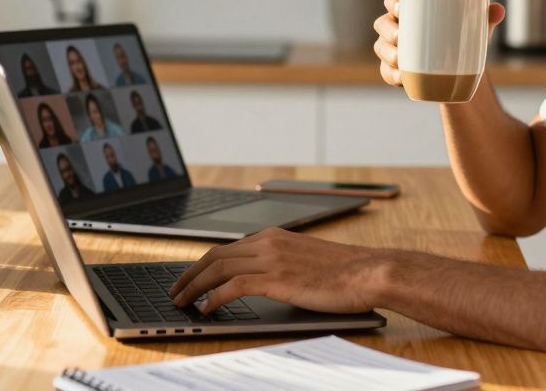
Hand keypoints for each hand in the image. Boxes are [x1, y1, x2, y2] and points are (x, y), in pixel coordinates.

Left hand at [170, 228, 388, 313]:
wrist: (369, 272)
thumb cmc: (346, 271)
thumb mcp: (306, 260)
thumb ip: (282, 263)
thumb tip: (263, 280)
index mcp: (275, 236)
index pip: (228, 248)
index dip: (204, 263)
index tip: (191, 276)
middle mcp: (269, 242)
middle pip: (216, 255)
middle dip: (191, 274)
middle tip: (176, 290)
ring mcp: (271, 259)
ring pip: (219, 269)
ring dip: (195, 286)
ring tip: (183, 301)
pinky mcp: (276, 279)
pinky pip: (234, 287)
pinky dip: (215, 297)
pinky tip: (207, 308)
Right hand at [373, 0, 505, 87]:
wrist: (462, 71)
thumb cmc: (464, 40)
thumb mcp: (476, 28)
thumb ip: (487, 17)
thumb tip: (499, 10)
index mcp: (413, 10)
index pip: (394, 0)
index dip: (392, 2)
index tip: (402, 8)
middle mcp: (398, 28)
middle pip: (382, 24)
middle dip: (387, 30)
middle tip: (400, 37)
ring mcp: (394, 50)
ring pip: (381, 48)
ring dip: (387, 53)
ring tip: (400, 60)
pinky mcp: (396, 71)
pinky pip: (386, 72)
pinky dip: (391, 75)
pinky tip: (401, 78)